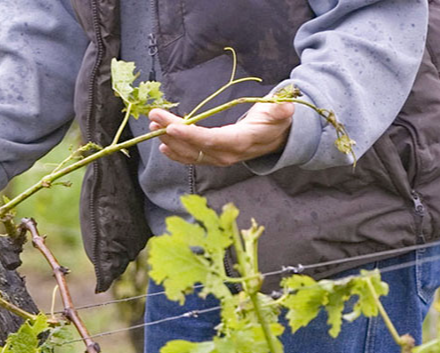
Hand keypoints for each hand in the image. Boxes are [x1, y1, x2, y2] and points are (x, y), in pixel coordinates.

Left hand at [148, 102, 293, 165]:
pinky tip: (163, 144)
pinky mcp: (213, 157)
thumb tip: (285, 107)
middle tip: (154, 118)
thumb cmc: (275, 122)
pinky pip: (192, 157)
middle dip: (172, 133)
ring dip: (170, 141)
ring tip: (154, 126)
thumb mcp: (280, 114)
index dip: (191, 136)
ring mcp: (218, 158)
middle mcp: (227, 154)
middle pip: (195, 146)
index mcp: (241, 142)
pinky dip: (176, 152)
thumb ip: (280, 111)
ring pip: (190, 152)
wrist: (277, 139)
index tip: (172, 127)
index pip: (212, 140)